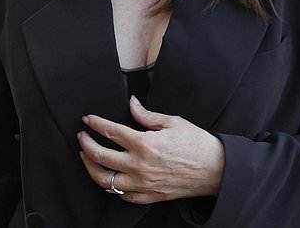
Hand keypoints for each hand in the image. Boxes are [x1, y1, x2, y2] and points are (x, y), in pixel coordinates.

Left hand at [77, 96, 224, 203]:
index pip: (109, 131)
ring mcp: (143, 183)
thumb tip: (131, 103)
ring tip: (87, 157)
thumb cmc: (197, 144)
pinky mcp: (149, 196)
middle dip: (85, 144)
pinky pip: (123, 195)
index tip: (87, 119)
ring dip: (91, 167)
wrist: (217, 170)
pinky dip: (112, 187)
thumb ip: (146, 115)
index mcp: (144, 143)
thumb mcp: (172, 122)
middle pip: (99, 156)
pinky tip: (108, 177)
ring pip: (105, 180)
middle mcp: (139, 165)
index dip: (94, 123)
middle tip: (82, 136)